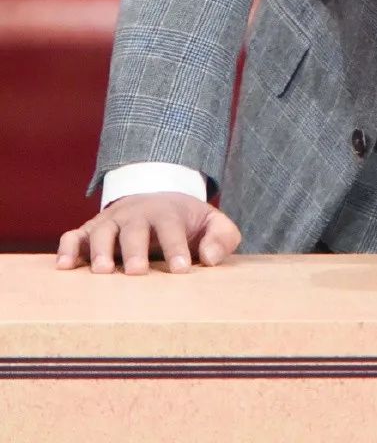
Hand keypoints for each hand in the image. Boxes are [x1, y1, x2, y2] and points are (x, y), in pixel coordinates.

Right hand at [55, 192, 241, 273]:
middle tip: (138, 272)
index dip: (176, 247)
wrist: (157, 195)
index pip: (172, 227)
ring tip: (103, 272)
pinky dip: (67, 248)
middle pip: (134, 228)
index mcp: (167, 212)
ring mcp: (111, 222)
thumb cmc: (186, 220)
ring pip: (101, 231)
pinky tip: (64, 266)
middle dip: (135, 249)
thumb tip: (210, 258)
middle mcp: (136, 214)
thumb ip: (221, 237)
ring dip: (101, 250)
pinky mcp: (90, 231)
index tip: (181, 270)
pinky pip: (74, 235)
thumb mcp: (212, 222)